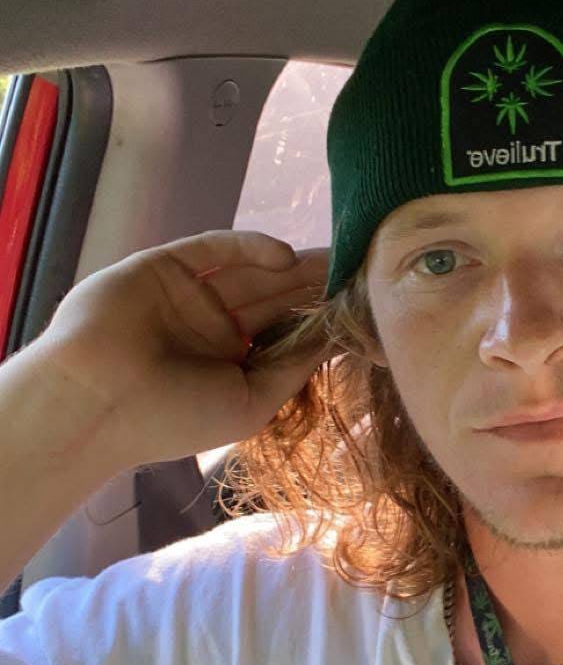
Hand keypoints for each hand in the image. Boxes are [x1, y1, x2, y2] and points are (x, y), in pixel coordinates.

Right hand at [35, 230, 335, 466]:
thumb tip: (340, 339)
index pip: (286, 333)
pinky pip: (216, 249)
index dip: (322, 318)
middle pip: (276, 298)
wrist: (98, 402)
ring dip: (294, 264)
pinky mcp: (167, 266)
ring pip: (252, 272)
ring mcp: (191, 296)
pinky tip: (286, 256)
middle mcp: (215, 328)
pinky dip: (250, 247)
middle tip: (360, 269)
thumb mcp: (252, 402)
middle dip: (316, 285)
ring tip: (337, 257)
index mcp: (234, 365)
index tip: (363, 306)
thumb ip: (295, 368)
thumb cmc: (177, 417)